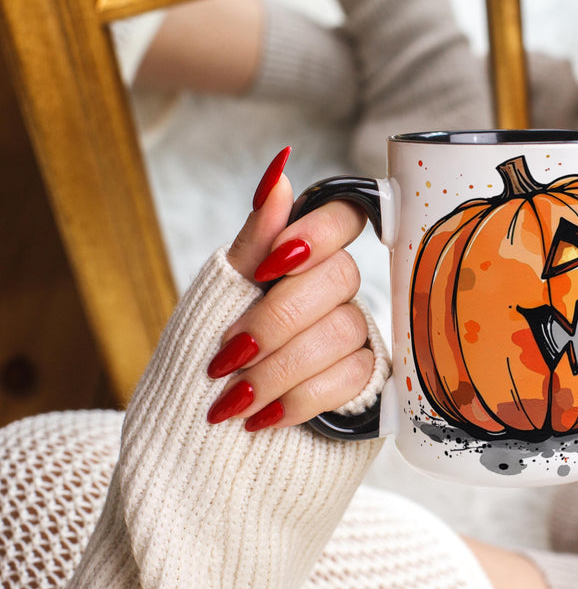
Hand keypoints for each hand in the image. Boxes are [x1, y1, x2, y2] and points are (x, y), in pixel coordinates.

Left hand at [206, 148, 374, 431]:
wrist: (205, 419)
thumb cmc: (214, 344)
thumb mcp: (223, 288)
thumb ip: (257, 234)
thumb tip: (279, 169)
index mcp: (302, 252)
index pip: (344, 214)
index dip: (315, 234)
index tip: (268, 267)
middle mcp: (334, 286)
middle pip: (339, 278)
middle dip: (276, 320)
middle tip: (230, 353)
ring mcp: (353, 329)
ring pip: (342, 332)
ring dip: (279, 369)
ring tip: (235, 397)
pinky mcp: (362, 374)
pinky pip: (349, 377)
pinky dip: (298, 400)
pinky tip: (263, 416)